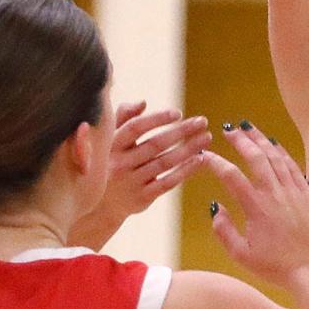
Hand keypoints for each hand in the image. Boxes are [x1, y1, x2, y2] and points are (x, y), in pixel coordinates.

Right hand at [102, 102, 211, 220]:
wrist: (101, 205)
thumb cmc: (111, 163)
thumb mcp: (110, 140)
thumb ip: (123, 117)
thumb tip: (143, 102)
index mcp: (112, 145)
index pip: (135, 127)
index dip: (157, 119)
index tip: (178, 113)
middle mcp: (120, 163)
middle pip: (155, 144)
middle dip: (182, 131)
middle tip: (203, 121)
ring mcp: (131, 182)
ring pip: (165, 162)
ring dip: (189, 149)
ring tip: (206, 138)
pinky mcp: (142, 197)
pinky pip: (168, 182)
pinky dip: (185, 170)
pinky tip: (200, 159)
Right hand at [204, 124, 308, 284]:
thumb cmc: (275, 266)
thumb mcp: (241, 255)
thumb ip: (223, 230)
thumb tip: (215, 207)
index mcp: (256, 208)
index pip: (231, 177)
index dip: (216, 163)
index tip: (205, 156)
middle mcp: (275, 195)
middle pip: (256, 158)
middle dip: (241, 140)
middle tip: (229, 129)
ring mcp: (293, 193)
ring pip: (276, 157)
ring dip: (261, 140)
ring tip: (249, 128)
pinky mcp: (306, 195)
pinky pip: (293, 167)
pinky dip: (282, 152)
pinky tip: (274, 145)